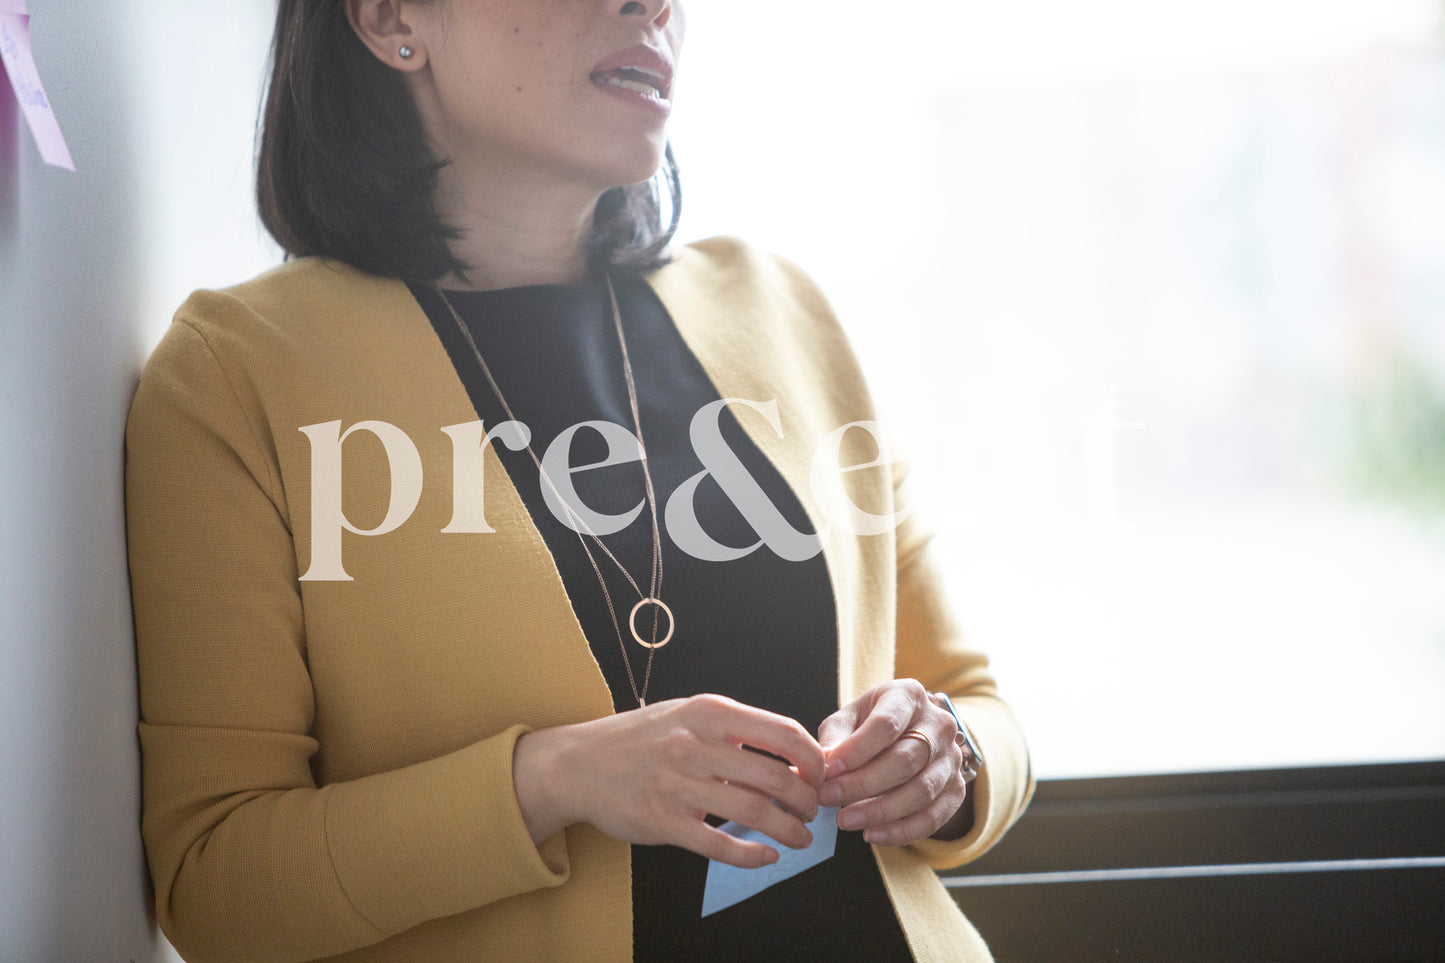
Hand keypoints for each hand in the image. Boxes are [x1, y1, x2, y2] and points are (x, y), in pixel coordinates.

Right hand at [513, 693, 824, 867]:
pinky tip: (766, 856)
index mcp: (710, 713)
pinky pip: (720, 844)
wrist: (578, 764)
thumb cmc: (639, 739)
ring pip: (755, 812)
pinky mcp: (664, 821)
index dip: (812, 758)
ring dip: (788, 829)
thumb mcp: (686, 714)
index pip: (782, 732)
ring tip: (799, 837)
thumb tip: (788, 750)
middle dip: (806, 799)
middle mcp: (696, 745)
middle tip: (812, 811)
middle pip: (776, 776)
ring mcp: (679, 784)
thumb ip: (732, 728)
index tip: (820, 775)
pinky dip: (751, 855)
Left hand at [816, 678, 972, 846]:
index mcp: (908, 696)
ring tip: (845, 821)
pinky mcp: (956, 789)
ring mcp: (952, 757)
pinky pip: (934, 817)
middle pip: (905, 760)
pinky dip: (902, 831)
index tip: (827, 771)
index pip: (886, 725)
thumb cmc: (871, 725)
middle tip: (828, 799)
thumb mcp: (849, 719)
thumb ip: (835, 738)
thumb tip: (822, 765)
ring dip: (880, 811)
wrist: (911, 733)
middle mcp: (939, 724)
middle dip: (862, 784)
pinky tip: (873, 834)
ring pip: (921, 791)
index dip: (856, 751)